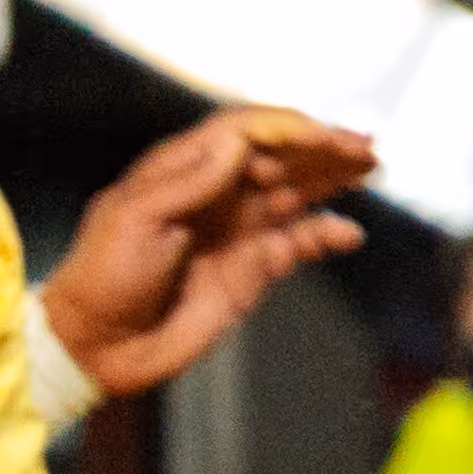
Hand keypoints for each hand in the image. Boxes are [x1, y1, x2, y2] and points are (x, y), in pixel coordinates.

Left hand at [39, 108, 379, 397]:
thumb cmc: (106, 275)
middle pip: (281, 156)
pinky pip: (300, 242)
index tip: (323, 136)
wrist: (100, 345)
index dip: (287, 128)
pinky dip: (327, 235)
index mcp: (182, 171)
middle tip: (366, 148)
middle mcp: (217, 193)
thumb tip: (240, 141)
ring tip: (372, 169)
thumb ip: (189, 181)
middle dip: (324, 147)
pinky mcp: (254, 268)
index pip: (244, 132)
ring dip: (335, 178)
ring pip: (298, 191)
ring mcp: (238, 229)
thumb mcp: (136, 219)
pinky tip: (348, 234)